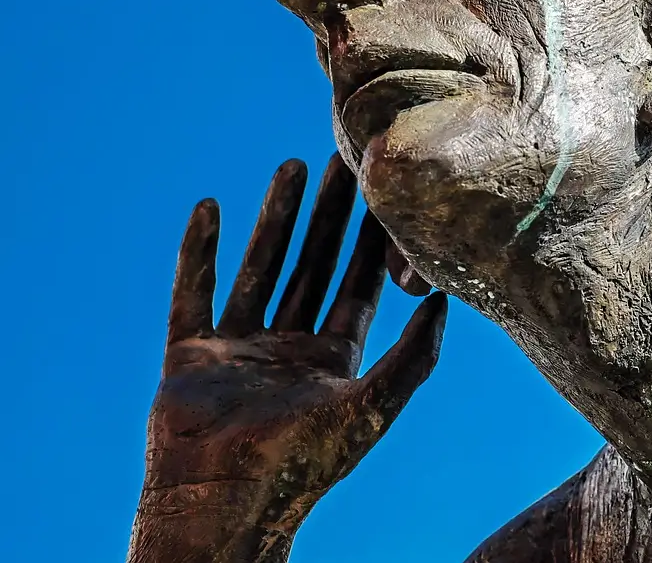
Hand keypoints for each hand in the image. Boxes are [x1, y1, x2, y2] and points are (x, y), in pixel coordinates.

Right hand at [130, 155, 446, 562]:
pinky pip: (193, 294)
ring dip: (275, 220)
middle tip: (343, 161)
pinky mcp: (190, 356)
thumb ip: (415, 355)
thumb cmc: (304, 465)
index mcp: (334, 359)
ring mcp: (239, 350)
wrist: (224, 503)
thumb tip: (447, 299)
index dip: (374, 239)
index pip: (359, 284)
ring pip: (261, 268)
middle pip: (314, 265)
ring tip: (291, 167)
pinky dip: (197, 253)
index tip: (385, 192)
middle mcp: (289, 349)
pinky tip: (207, 208)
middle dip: (330, 215)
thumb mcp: (371, 405)